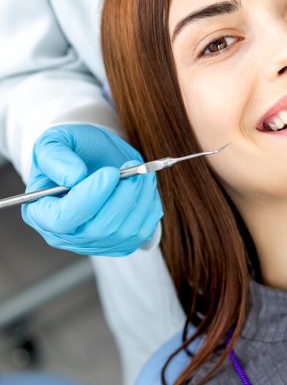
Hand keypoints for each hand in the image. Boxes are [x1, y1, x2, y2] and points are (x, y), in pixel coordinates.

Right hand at [22, 124, 162, 255]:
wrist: (96, 158)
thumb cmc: (73, 150)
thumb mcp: (56, 140)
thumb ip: (56, 155)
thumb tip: (73, 178)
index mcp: (41, 212)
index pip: (62, 220)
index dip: (89, 198)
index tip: (110, 173)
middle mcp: (64, 234)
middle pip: (97, 229)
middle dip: (121, 196)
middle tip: (132, 167)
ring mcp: (93, 243)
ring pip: (122, 232)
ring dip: (139, 198)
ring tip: (141, 172)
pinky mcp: (118, 244)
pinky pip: (140, 234)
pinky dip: (148, 208)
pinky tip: (144, 187)